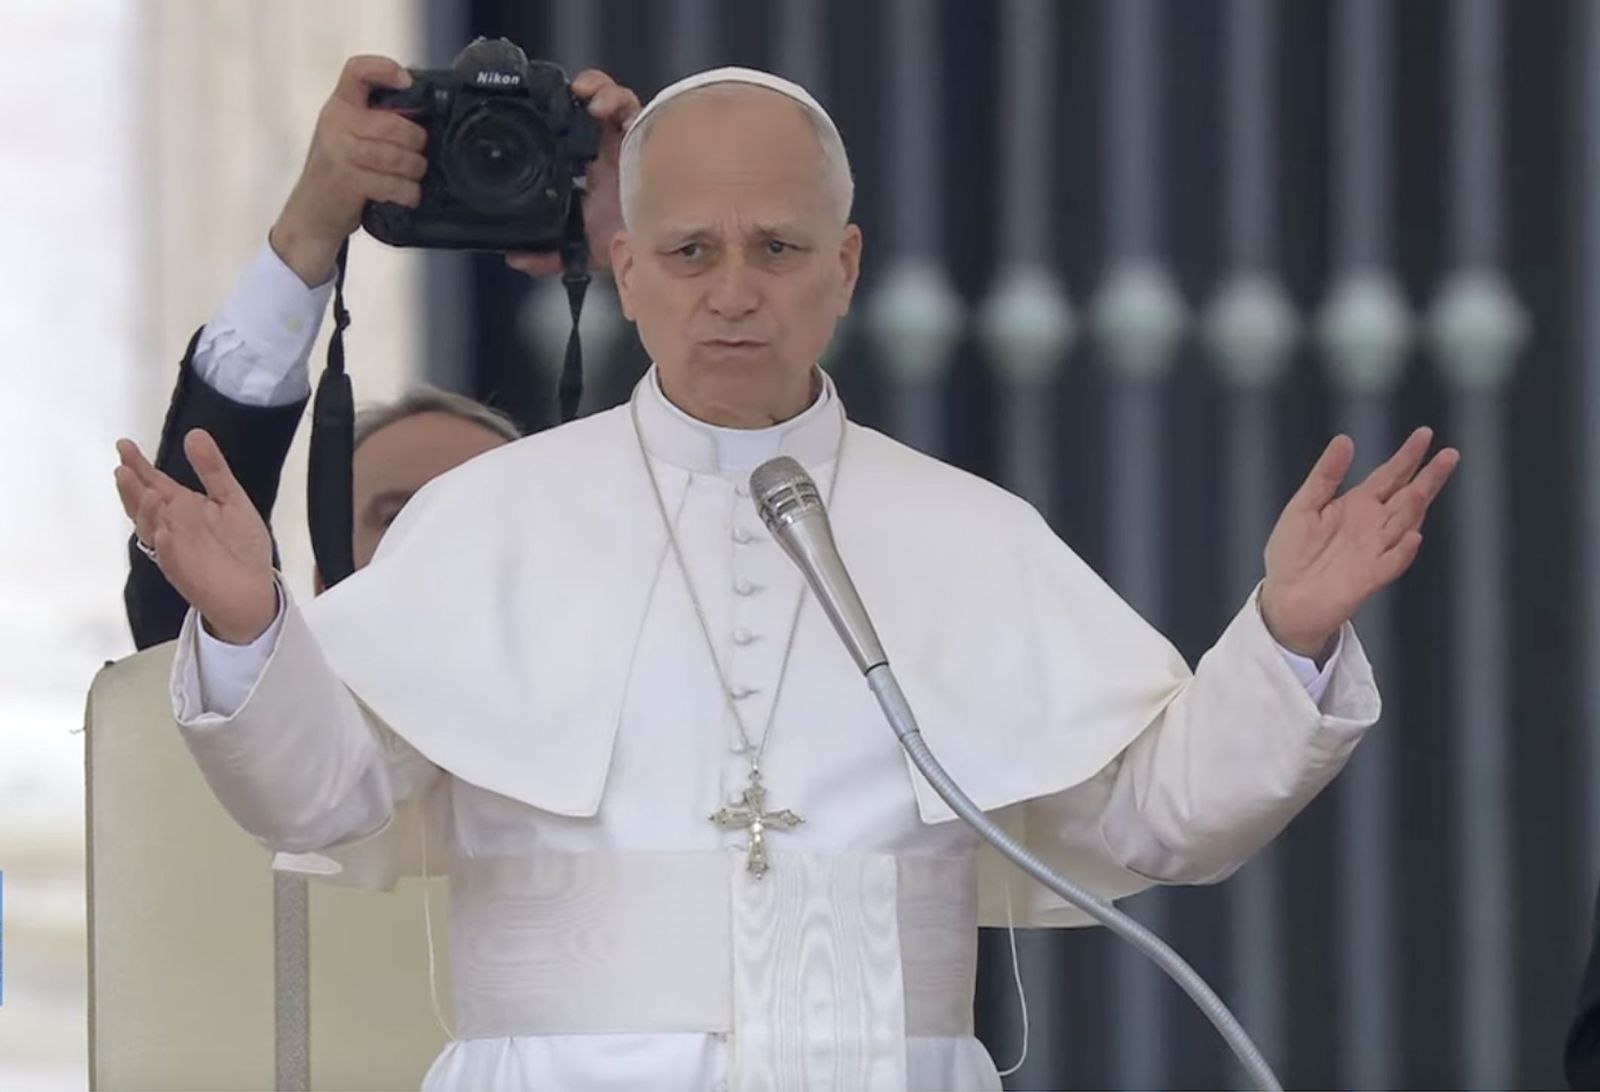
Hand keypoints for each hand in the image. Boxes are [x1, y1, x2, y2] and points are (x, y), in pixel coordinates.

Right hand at [114, 431, 278, 644]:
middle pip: (143, 503)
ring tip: (150, 494)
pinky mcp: (181, 569)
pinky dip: (164, 544)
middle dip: (132, 487)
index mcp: (182, 505)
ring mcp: (172, 547)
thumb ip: (212, 469)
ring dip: (147, 512)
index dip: (138, 465)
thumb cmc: (242, 543)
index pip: (154, 481)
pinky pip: (168, 556)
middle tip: (124, 469)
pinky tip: (164, 533)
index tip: (123, 445)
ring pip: (150, 527)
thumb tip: (194, 433)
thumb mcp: (231, 499)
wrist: (252, 587)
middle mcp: (171, 524)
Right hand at [269, 55, 426, 285]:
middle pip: (393, 123)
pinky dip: (408, 192)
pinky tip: (408, 195)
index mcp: (339, 106)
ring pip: (396, 155)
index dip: (384, 69)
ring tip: (414, 177)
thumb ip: (376, 122)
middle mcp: (336, 123)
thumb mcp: (350, 138)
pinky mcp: (346, 180)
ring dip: (415, 170)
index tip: (407, 82)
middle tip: (419, 156)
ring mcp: (339, 151)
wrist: (311, 216)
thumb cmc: (340, 174)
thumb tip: (421, 113)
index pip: (357, 71)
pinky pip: (392, 182)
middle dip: (417, 143)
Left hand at [504, 69, 641, 277]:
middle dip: (573, 100)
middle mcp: (610, 155)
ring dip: (596, 92)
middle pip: (590, 114)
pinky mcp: (646, 136)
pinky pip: (632, 105)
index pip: (570, 139)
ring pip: (612, 102)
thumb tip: (517, 257)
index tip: (532, 118)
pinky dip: (614, 97)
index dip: (553, 123)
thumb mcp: (583, 253)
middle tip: (556, 102)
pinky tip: (600, 105)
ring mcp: (628, 143)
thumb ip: (549, 256)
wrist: (663, 253)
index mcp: (594, 175)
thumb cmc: (633, 247)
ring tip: (583, 97)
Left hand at [1260, 427, 1459, 657]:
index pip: (1389, 476)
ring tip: (1425, 484)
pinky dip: (1403, 551)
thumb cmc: (1292, 554)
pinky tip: (1413, 537)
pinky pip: (1392, 562)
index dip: (1407, 456)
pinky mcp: (1370, 577)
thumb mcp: (1303, 506)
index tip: (1425, 434)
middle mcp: (1373, 525)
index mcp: (1357, 505)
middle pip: (1408, 496)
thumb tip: (1345, 440)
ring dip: (1416, 506)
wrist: (1285, 598)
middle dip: (1428, 477)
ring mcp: (1375, 551)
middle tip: (1449, 454)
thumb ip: (1325, 476)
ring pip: (1404, 524)